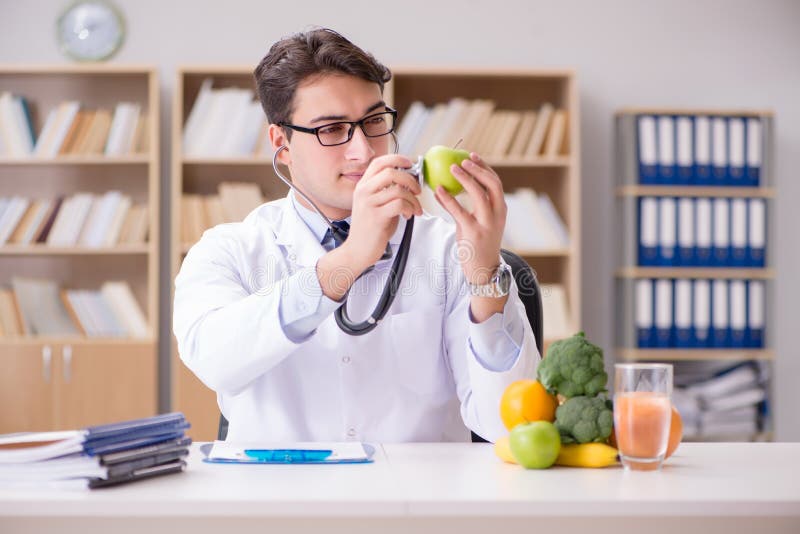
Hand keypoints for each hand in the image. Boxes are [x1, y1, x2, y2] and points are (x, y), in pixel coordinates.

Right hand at [344, 154, 422, 270]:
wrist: (357, 250)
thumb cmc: (370, 229)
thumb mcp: (376, 205)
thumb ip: (388, 192)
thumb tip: (408, 181)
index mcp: (363, 186)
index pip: (379, 163)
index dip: (397, 159)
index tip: (410, 164)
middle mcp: (363, 192)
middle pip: (391, 172)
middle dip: (410, 180)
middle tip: (417, 191)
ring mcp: (368, 204)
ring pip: (399, 190)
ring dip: (413, 199)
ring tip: (414, 209)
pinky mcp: (376, 217)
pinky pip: (399, 205)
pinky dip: (409, 209)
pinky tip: (408, 215)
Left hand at [434, 152, 505, 284]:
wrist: (484, 270)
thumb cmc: (478, 244)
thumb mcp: (478, 222)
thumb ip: (469, 206)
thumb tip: (450, 187)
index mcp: (500, 209)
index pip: (496, 183)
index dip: (485, 167)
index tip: (472, 156)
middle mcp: (497, 214)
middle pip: (492, 184)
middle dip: (478, 169)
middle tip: (462, 160)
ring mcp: (486, 223)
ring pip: (479, 194)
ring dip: (465, 179)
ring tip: (452, 169)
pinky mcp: (473, 232)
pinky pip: (459, 211)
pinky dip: (448, 198)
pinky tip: (438, 190)